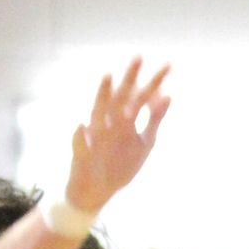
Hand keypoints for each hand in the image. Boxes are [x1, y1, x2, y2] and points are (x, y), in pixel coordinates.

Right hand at [64, 60, 170, 215]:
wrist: (97, 190)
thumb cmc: (120, 165)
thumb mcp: (144, 143)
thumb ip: (153, 120)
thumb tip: (168, 95)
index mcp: (127, 120)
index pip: (142, 97)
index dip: (154, 83)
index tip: (168, 66)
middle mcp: (111, 123)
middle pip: (121, 97)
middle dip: (130, 79)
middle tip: (139, 57)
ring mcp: (95, 136)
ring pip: (98, 112)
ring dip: (102, 95)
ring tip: (107, 78)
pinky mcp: (81, 153)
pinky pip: (79, 143)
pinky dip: (80, 136)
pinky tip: (82, 127)